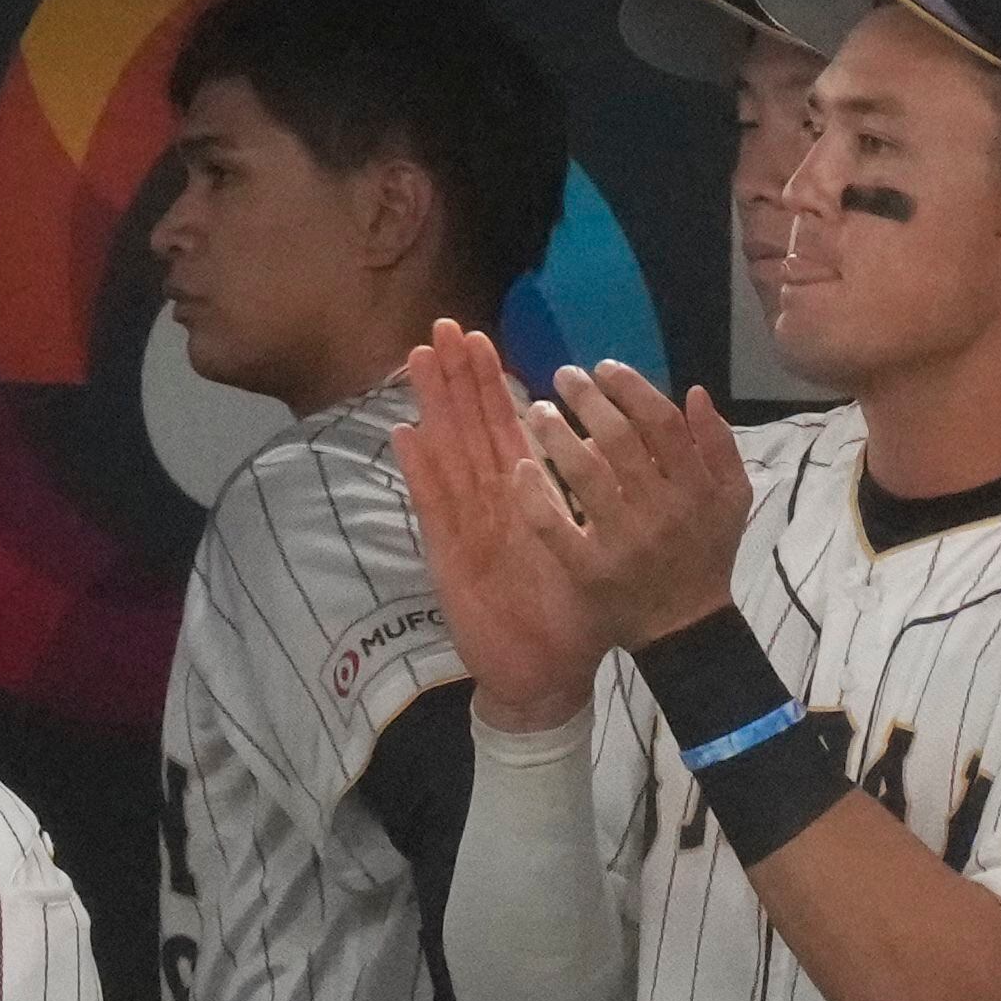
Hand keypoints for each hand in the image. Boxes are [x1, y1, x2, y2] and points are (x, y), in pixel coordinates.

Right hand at [392, 323, 603, 729]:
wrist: (541, 674)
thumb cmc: (568, 616)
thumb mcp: (590, 548)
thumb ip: (583, 502)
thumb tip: (596, 450)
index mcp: (524, 498)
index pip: (505, 428)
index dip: (490, 384)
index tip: (480, 338)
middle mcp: (490, 504)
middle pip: (469, 429)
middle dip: (456, 379)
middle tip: (442, 327)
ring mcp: (467, 527)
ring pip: (448, 455)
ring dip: (432, 408)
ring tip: (416, 360)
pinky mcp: (450, 556)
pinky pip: (435, 508)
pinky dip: (419, 472)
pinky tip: (403, 434)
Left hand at [520, 361, 755, 652]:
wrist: (685, 625)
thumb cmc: (707, 553)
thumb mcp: (732, 500)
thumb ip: (719, 446)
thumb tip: (696, 392)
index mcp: (697, 488)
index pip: (661, 423)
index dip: (631, 388)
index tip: (604, 368)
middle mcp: (661, 510)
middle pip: (618, 439)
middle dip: (587, 399)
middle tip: (562, 376)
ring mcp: (623, 541)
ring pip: (583, 473)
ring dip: (556, 433)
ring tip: (538, 410)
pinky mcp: (589, 569)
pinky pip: (554, 525)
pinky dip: (534, 493)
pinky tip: (521, 467)